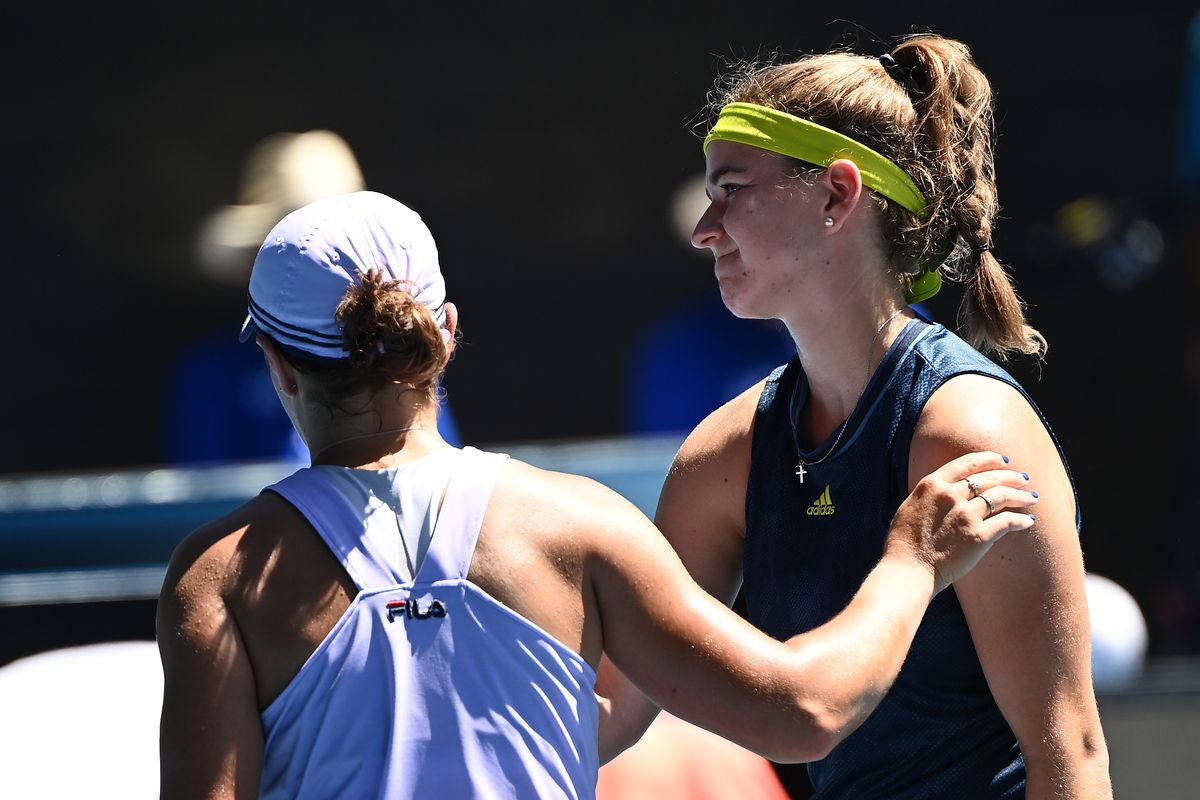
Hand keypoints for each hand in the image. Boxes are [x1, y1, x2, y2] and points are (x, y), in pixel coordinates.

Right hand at [886, 451, 1036, 593]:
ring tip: (1031, 497)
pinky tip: (1029, 521)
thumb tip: (947, 489)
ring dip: (1020, 495)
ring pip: (1001, 496)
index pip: (966, 463)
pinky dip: (1021, 521)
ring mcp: (965, 515)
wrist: (908, 569)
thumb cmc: (904, 542)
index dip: (989, 459)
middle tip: (1022, 479)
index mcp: (932, 485)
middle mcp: (951, 495)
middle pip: (988, 478)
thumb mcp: (911, 505)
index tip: (1002, 460)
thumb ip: (931, 494)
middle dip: (1010, 476)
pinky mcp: (978, 536)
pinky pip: (1007, 522)